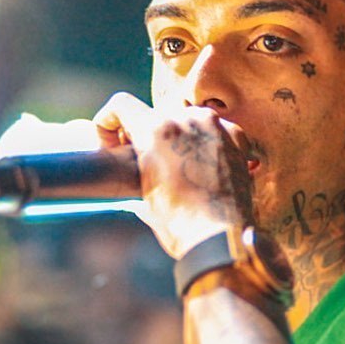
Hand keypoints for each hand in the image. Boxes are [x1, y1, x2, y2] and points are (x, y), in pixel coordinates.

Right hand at [93, 93, 253, 256]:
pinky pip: (214, 128)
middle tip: (147, 162)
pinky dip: (205, 142)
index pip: (120, 105)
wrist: (221, 238)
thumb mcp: (144, 193)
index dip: (109, 123)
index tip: (114, 146)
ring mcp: (214, 125)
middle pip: (155, 114)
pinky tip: (204, 167)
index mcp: (155, 130)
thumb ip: (140, 167)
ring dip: (178, 135)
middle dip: (145, 133)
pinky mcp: (236, 137)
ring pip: (186, 118)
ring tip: (179, 167)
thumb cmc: (178, 222)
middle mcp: (186, 118)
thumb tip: (141, 166)